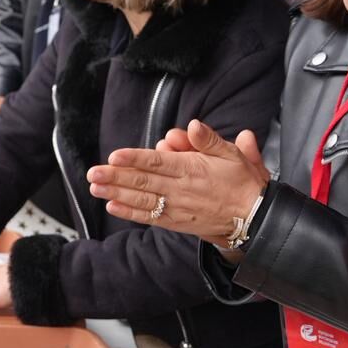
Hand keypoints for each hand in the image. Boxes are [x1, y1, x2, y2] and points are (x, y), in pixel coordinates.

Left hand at [86, 119, 269, 247]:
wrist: (255, 217)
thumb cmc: (242, 182)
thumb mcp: (232, 154)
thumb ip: (209, 140)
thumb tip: (193, 125)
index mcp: (193, 169)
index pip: (158, 162)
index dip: (135, 159)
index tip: (114, 156)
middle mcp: (181, 189)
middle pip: (143, 181)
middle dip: (116, 177)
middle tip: (93, 173)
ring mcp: (178, 207)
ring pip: (142, 199)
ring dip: (116, 194)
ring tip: (95, 188)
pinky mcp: (176, 222)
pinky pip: (150, 217)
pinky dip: (130, 212)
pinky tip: (113, 206)